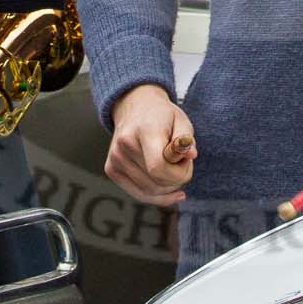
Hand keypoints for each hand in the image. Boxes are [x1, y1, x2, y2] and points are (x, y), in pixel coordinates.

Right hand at [106, 84, 195, 206]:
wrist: (134, 107)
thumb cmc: (162, 116)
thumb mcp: (181, 120)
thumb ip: (187, 139)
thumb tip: (191, 154)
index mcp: (144, 130)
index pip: (159, 167)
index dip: (179, 173)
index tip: (186, 160)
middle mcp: (124, 144)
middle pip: (156, 182)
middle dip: (177, 178)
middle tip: (182, 162)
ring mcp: (115, 158)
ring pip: (149, 191)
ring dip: (168, 186)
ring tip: (172, 167)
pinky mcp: (111, 169)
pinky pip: (139, 194)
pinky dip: (158, 196)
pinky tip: (171, 189)